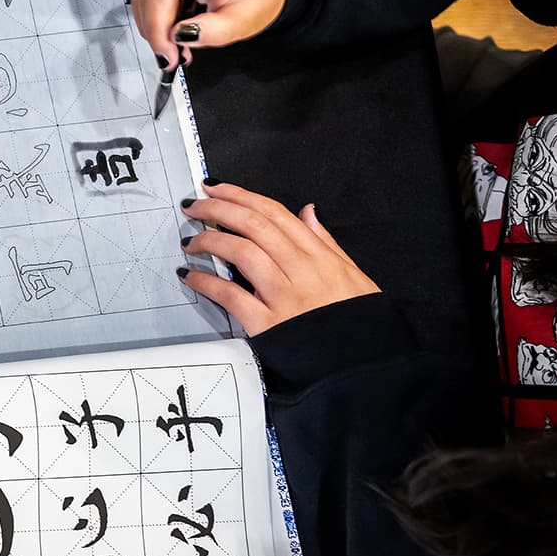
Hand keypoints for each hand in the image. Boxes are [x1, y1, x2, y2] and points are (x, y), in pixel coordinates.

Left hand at [179, 183, 378, 335]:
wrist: (366, 367)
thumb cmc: (361, 324)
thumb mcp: (354, 276)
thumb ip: (326, 242)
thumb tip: (308, 212)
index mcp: (321, 257)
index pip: (275, 214)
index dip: (241, 195)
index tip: (217, 188)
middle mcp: (302, 271)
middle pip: (253, 225)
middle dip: (218, 208)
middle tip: (194, 204)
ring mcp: (285, 297)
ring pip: (241, 252)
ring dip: (209, 240)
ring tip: (191, 239)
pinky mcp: (269, 325)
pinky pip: (231, 295)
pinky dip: (206, 282)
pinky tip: (191, 275)